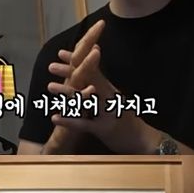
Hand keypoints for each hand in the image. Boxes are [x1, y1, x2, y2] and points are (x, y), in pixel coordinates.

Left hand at [48, 24, 149, 151]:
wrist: (144, 139)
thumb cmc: (127, 118)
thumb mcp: (117, 99)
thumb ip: (103, 86)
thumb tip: (93, 74)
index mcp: (110, 89)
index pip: (93, 71)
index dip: (77, 62)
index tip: (62, 53)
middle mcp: (108, 97)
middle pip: (88, 81)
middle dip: (70, 72)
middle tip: (51, 66)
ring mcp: (106, 113)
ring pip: (84, 100)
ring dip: (66, 92)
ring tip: (49, 86)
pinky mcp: (103, 129)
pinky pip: (83, 124)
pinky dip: (69, 120)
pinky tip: (55, 117)